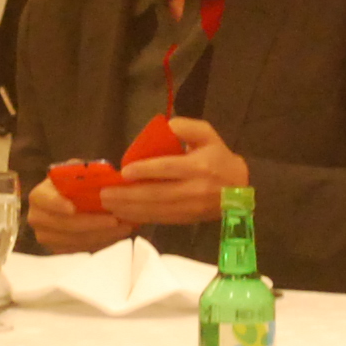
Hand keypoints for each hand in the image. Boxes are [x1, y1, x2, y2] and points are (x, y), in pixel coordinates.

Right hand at [27, 176, 130, 254]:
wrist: (72, 199)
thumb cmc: (76, 183)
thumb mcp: (79, 171)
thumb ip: (86, 173)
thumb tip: (102, 175)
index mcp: (39, 196)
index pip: (45, 200)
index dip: (57, 205)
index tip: (73, 209)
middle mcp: (37, 218)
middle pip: (64, 225)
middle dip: (92, 223)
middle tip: (115, 220)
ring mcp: (46, 236)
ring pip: (76, 240)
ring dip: (102, 235)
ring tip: (124, 228)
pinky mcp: (58, 249)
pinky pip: (81, 248)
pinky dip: (101, 242)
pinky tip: (117, 234)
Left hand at [95, 117, 248, 231]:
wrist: (240, 188)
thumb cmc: (219, 157)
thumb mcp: (207, 134)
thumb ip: (185, 127)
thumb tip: (164, 126)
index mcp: (199, 166)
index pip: (168, 168)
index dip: (144, 170)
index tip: (123, 172)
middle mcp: (194, 189)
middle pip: (156, 193)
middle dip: (128, 195)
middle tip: (105, 194)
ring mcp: (190, 207)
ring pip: (155, 210)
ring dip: (129, 208)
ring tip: (108, 205)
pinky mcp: (186, 219)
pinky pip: (160, 219)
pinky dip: (140, 217)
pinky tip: (124, 214)